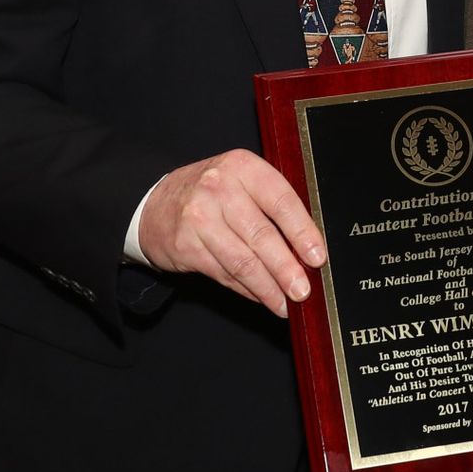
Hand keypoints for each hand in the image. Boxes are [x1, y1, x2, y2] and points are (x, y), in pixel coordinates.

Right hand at [137, 149, 325, 316]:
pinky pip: (224, 273)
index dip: (302, 232)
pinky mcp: (185, 245)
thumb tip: (308, 248)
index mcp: (243, 167)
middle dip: (286, 269)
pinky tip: (261, 297)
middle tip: (303, 291)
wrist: (155, 202)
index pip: (281, 201)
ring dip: (268, 288)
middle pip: (262, 236)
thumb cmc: (212, 193)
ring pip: (242, 261)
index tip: (317, 257)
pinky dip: (246, 289)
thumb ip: (272, 206)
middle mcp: (219, 188)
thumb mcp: (242, 182)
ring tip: (286, 304)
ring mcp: (198, 217)